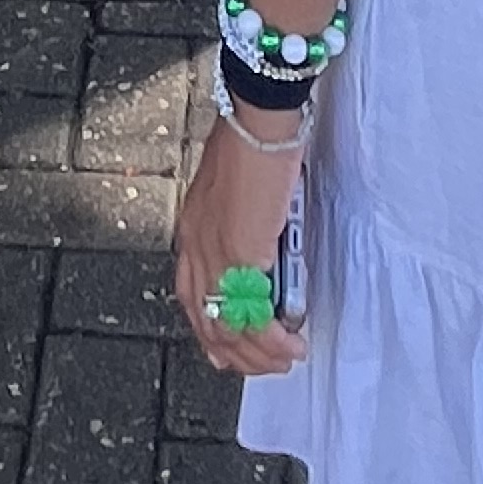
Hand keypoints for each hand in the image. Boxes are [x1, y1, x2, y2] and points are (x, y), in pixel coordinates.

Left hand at [172, 115, 306, 376]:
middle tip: (267, 363)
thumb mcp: (235, 192)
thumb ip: (239, 223)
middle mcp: (195, 247)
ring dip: (260, 353)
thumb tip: (262, 252)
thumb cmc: (251, 141)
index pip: (192, 295)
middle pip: (207, 320)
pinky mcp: (241, 255)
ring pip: (228, 327)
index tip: (230, 348)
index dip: (211, 328)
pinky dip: (273, 339)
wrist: (258, 120)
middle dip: (239, 351)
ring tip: (286, 358)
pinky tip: (291, 343)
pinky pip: (254, 316)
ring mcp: (215, 254)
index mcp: (192, 230)